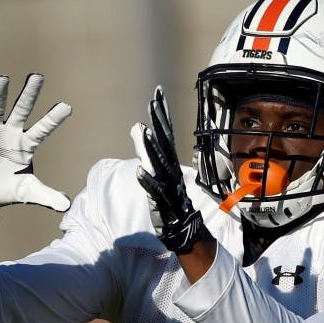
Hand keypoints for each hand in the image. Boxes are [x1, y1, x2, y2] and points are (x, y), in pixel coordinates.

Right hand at [0, 73, 71, 212]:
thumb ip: (46, 195)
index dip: (53, 119)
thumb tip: (67, 206)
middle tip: (38, 77)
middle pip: (21, 111)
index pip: (42, 130)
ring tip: (2, 78)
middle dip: (29, 95)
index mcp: (26, 145)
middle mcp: (10, 133)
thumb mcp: (27, 192)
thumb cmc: (7, 189)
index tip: (67, 107)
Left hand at [132, 86, 206, 254]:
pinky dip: (148, 181)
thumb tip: (137, 128)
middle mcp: (171, 171)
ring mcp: (168, 186)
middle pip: (164, 143)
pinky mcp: (162, 203)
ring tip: (142, 130)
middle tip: (153, 102)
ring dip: (150, 147)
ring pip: (158, 164)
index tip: (157, 93)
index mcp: (170, 164)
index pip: (166, 134)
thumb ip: (149, 152)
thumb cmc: (171, 200)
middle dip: (159, 123)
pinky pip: (154, 191)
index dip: (161, 114)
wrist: (186, 229)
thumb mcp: (160, 174)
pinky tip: (139, 171)